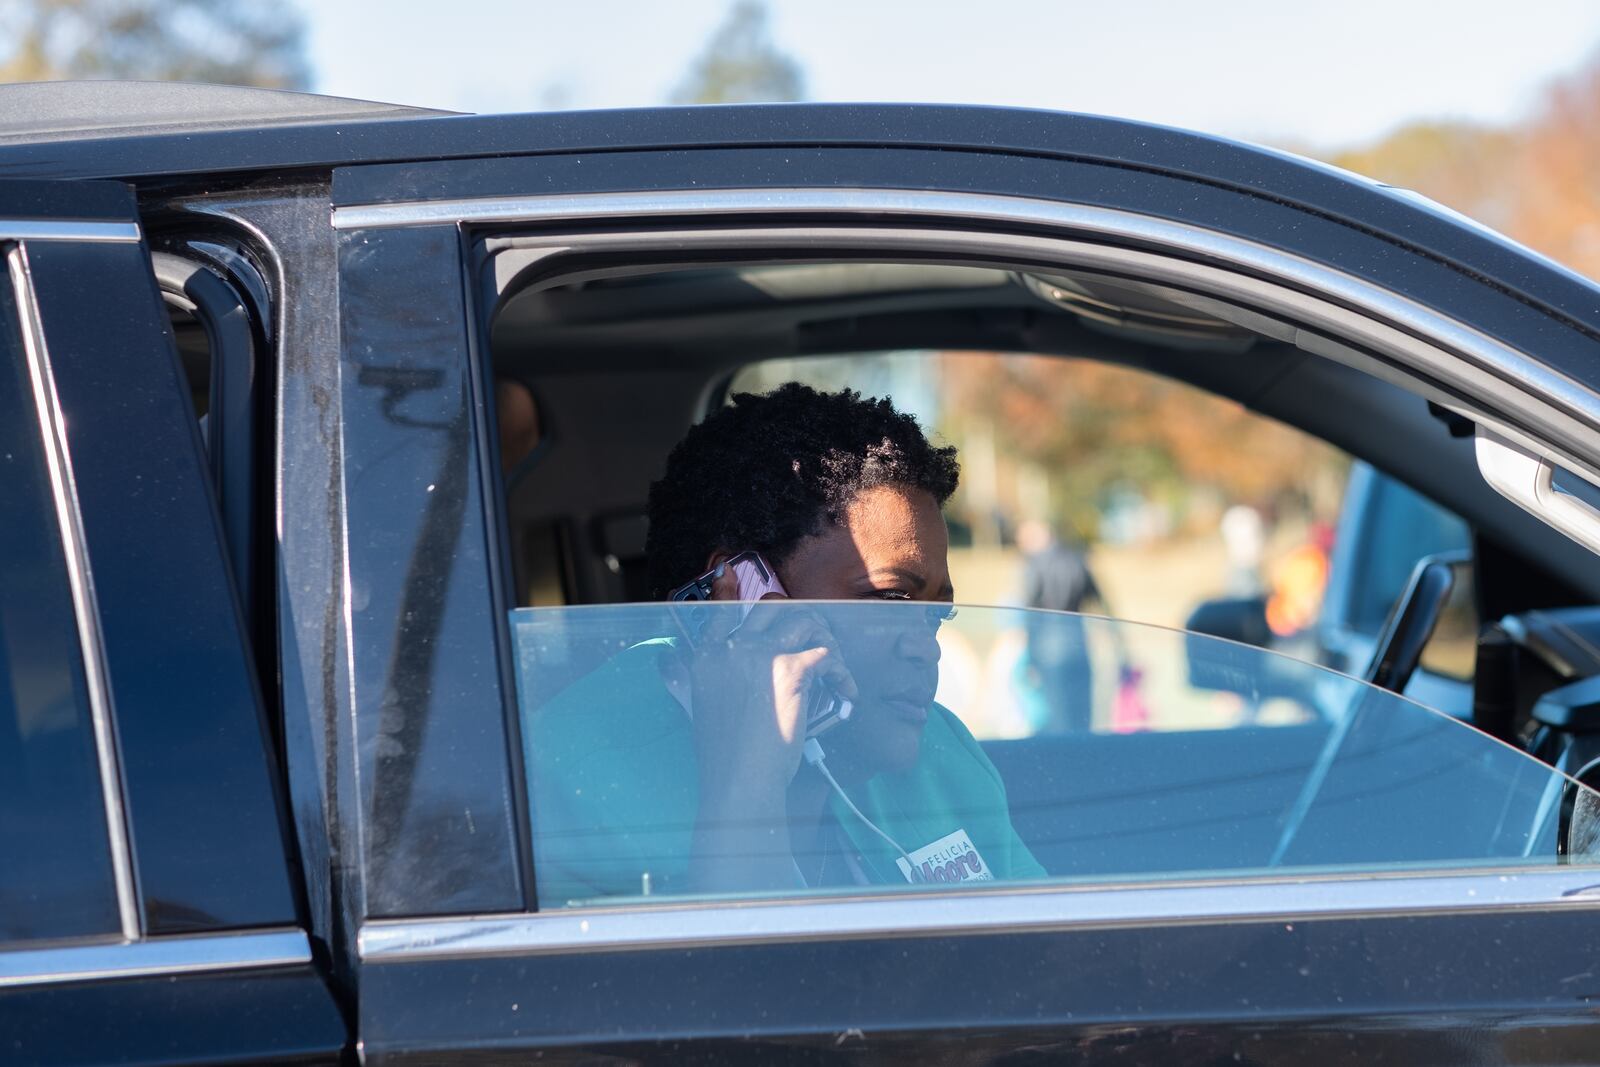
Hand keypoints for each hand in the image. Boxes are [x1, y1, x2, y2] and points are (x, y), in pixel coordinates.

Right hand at [686, 565, 856, 800]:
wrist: (739, 782)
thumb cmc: (725, 757)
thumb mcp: (699, 710)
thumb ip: (696, 681)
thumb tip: (680, 664)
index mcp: (706, 658)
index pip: (720, 611)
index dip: (727, 590)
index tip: (730, 574)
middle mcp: (733, 649)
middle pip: (771, 605)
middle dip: (798, 614)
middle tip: (813, 634)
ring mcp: (763, 655)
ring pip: (804, 619)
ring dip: (824, 637)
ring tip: (833, 663)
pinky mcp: (793, 670)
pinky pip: (827, 653)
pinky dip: (842, 670)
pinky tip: (845, 690)